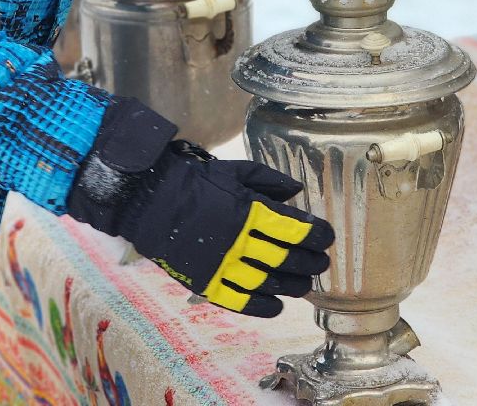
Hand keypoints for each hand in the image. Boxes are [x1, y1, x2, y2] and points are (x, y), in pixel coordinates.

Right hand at [66, 99, 333, 316]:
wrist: (150, 200)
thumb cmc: (194, 181)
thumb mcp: (233, 170)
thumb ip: (268, 180)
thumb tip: (297, 192)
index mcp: (248, 210)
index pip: (294, 228)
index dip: (316, 234)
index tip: (327, 237)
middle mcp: (239, 240)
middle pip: (286, 258)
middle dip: (310, 261)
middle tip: (322, 262)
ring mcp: (222, 264)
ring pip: (268, 282)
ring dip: (293, 286)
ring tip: (305, 284)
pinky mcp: (205, 282)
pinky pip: (240, 300)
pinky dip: (262, 306)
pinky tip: (277, 306)